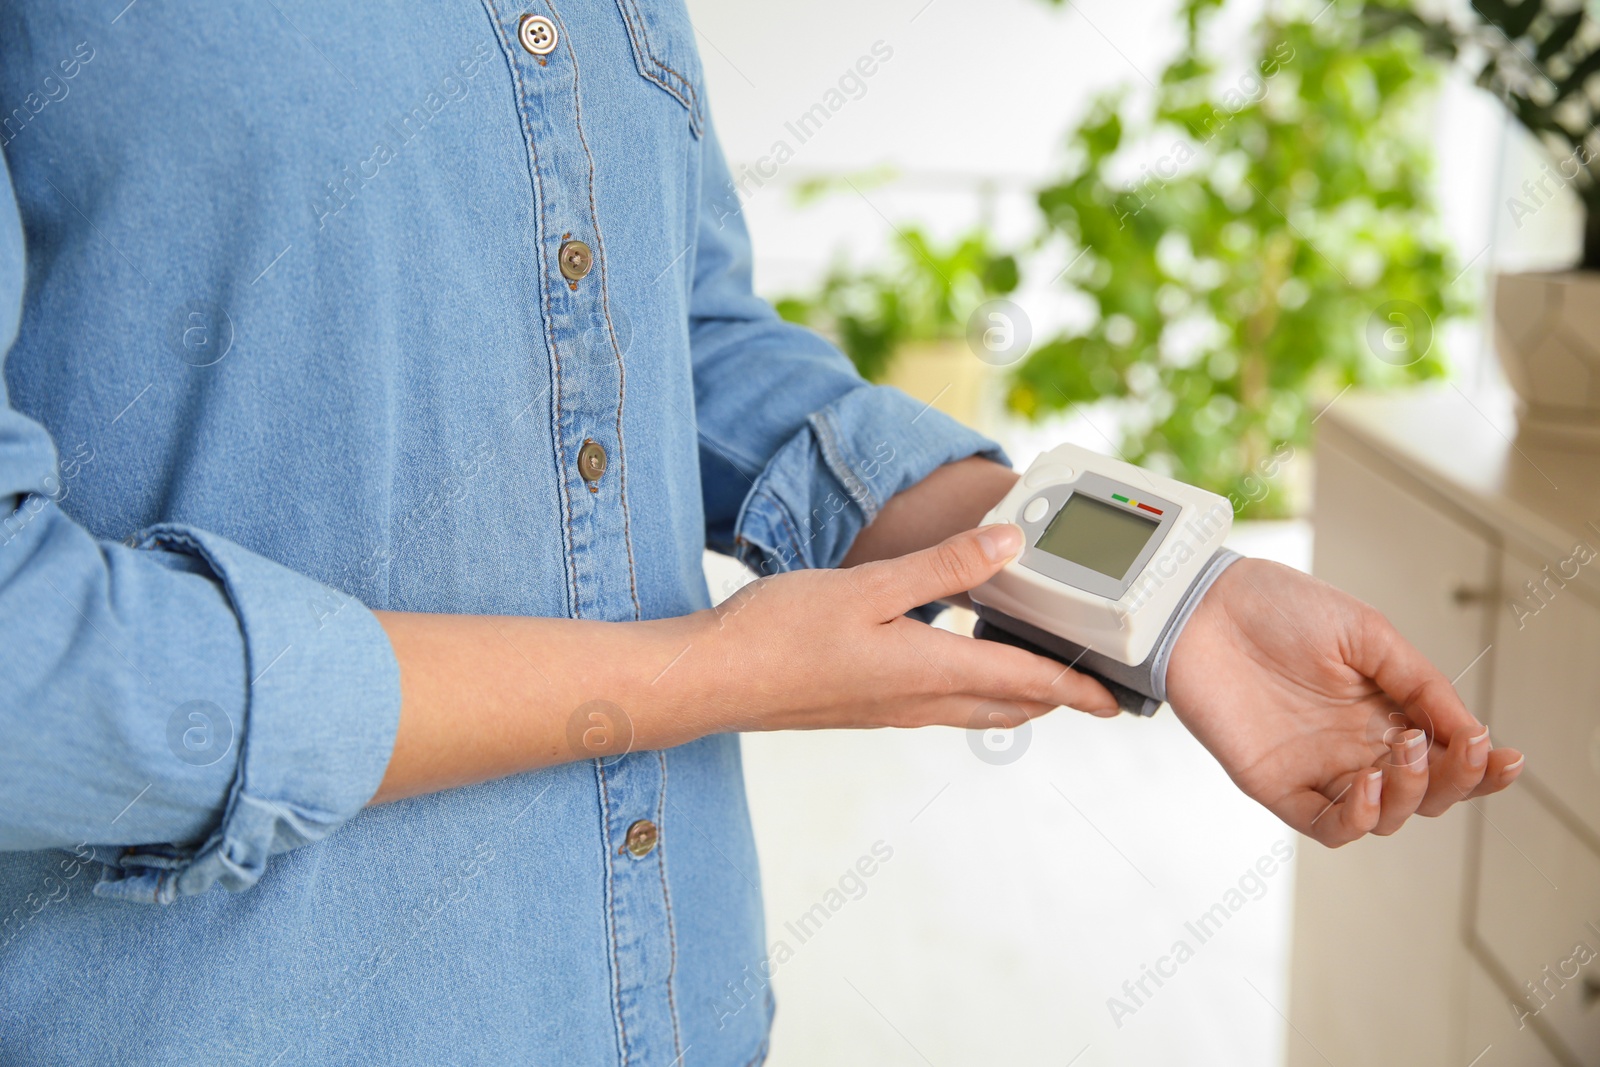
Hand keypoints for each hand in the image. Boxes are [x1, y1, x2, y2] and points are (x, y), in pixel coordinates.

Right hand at [698, 523, 1118, 731]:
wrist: (712, 680)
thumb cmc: (781, 634)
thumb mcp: (870, 587)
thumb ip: (944, 567)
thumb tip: (1011, 546)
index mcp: (929, 672)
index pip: (1025, 683)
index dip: (1077, 690)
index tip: (1119, 699)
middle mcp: (916, 700)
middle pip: (1006, 705)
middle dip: (1054, 697)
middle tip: (1090, 683)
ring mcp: (888, 709)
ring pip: (972, 708)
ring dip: (1012, 694)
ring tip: (1035, 670)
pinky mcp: (862, 705)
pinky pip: (937, 703)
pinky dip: (968, 688)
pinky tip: (953, 661)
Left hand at [1165, 558, 1523, 846]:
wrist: (1204, 606)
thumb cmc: (1277, 607)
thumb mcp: (1367, 633)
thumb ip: (1420, 683)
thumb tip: (1475, 732)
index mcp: (1384, 708)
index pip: (1445, 754)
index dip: (1481, 767)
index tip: (1507, 758)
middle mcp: (1355, 744)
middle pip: (1424, 792)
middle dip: (1453, 781)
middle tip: (1451, 749)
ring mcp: (1317, 767)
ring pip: (1384, 816)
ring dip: (1410, 797)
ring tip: (1404, 755)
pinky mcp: (1275, 783)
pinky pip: (1327, 826)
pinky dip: (1357, 820)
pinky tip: (1367, 786)